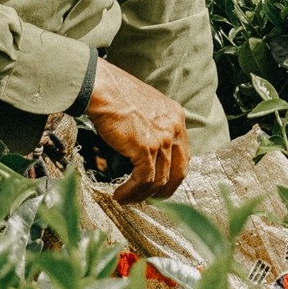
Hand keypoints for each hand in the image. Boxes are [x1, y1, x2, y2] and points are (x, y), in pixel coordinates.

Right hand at [85, 59, 190, 201]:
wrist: (104, 89)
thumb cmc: (117, 95)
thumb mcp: (146, 107)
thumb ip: (153, 125)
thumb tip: (146, 147)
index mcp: (176, 117)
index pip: (183, 154)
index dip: (173, 173)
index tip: (161, 184)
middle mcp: (174, 128)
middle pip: (179, 171)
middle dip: (165, 190)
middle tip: (151, 199)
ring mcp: (162, 139)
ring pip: (159, 179)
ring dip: (143, 194)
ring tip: (128, 199)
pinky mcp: (145, 148)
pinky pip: (143, 180)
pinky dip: (131, 191)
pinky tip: (120, 194)